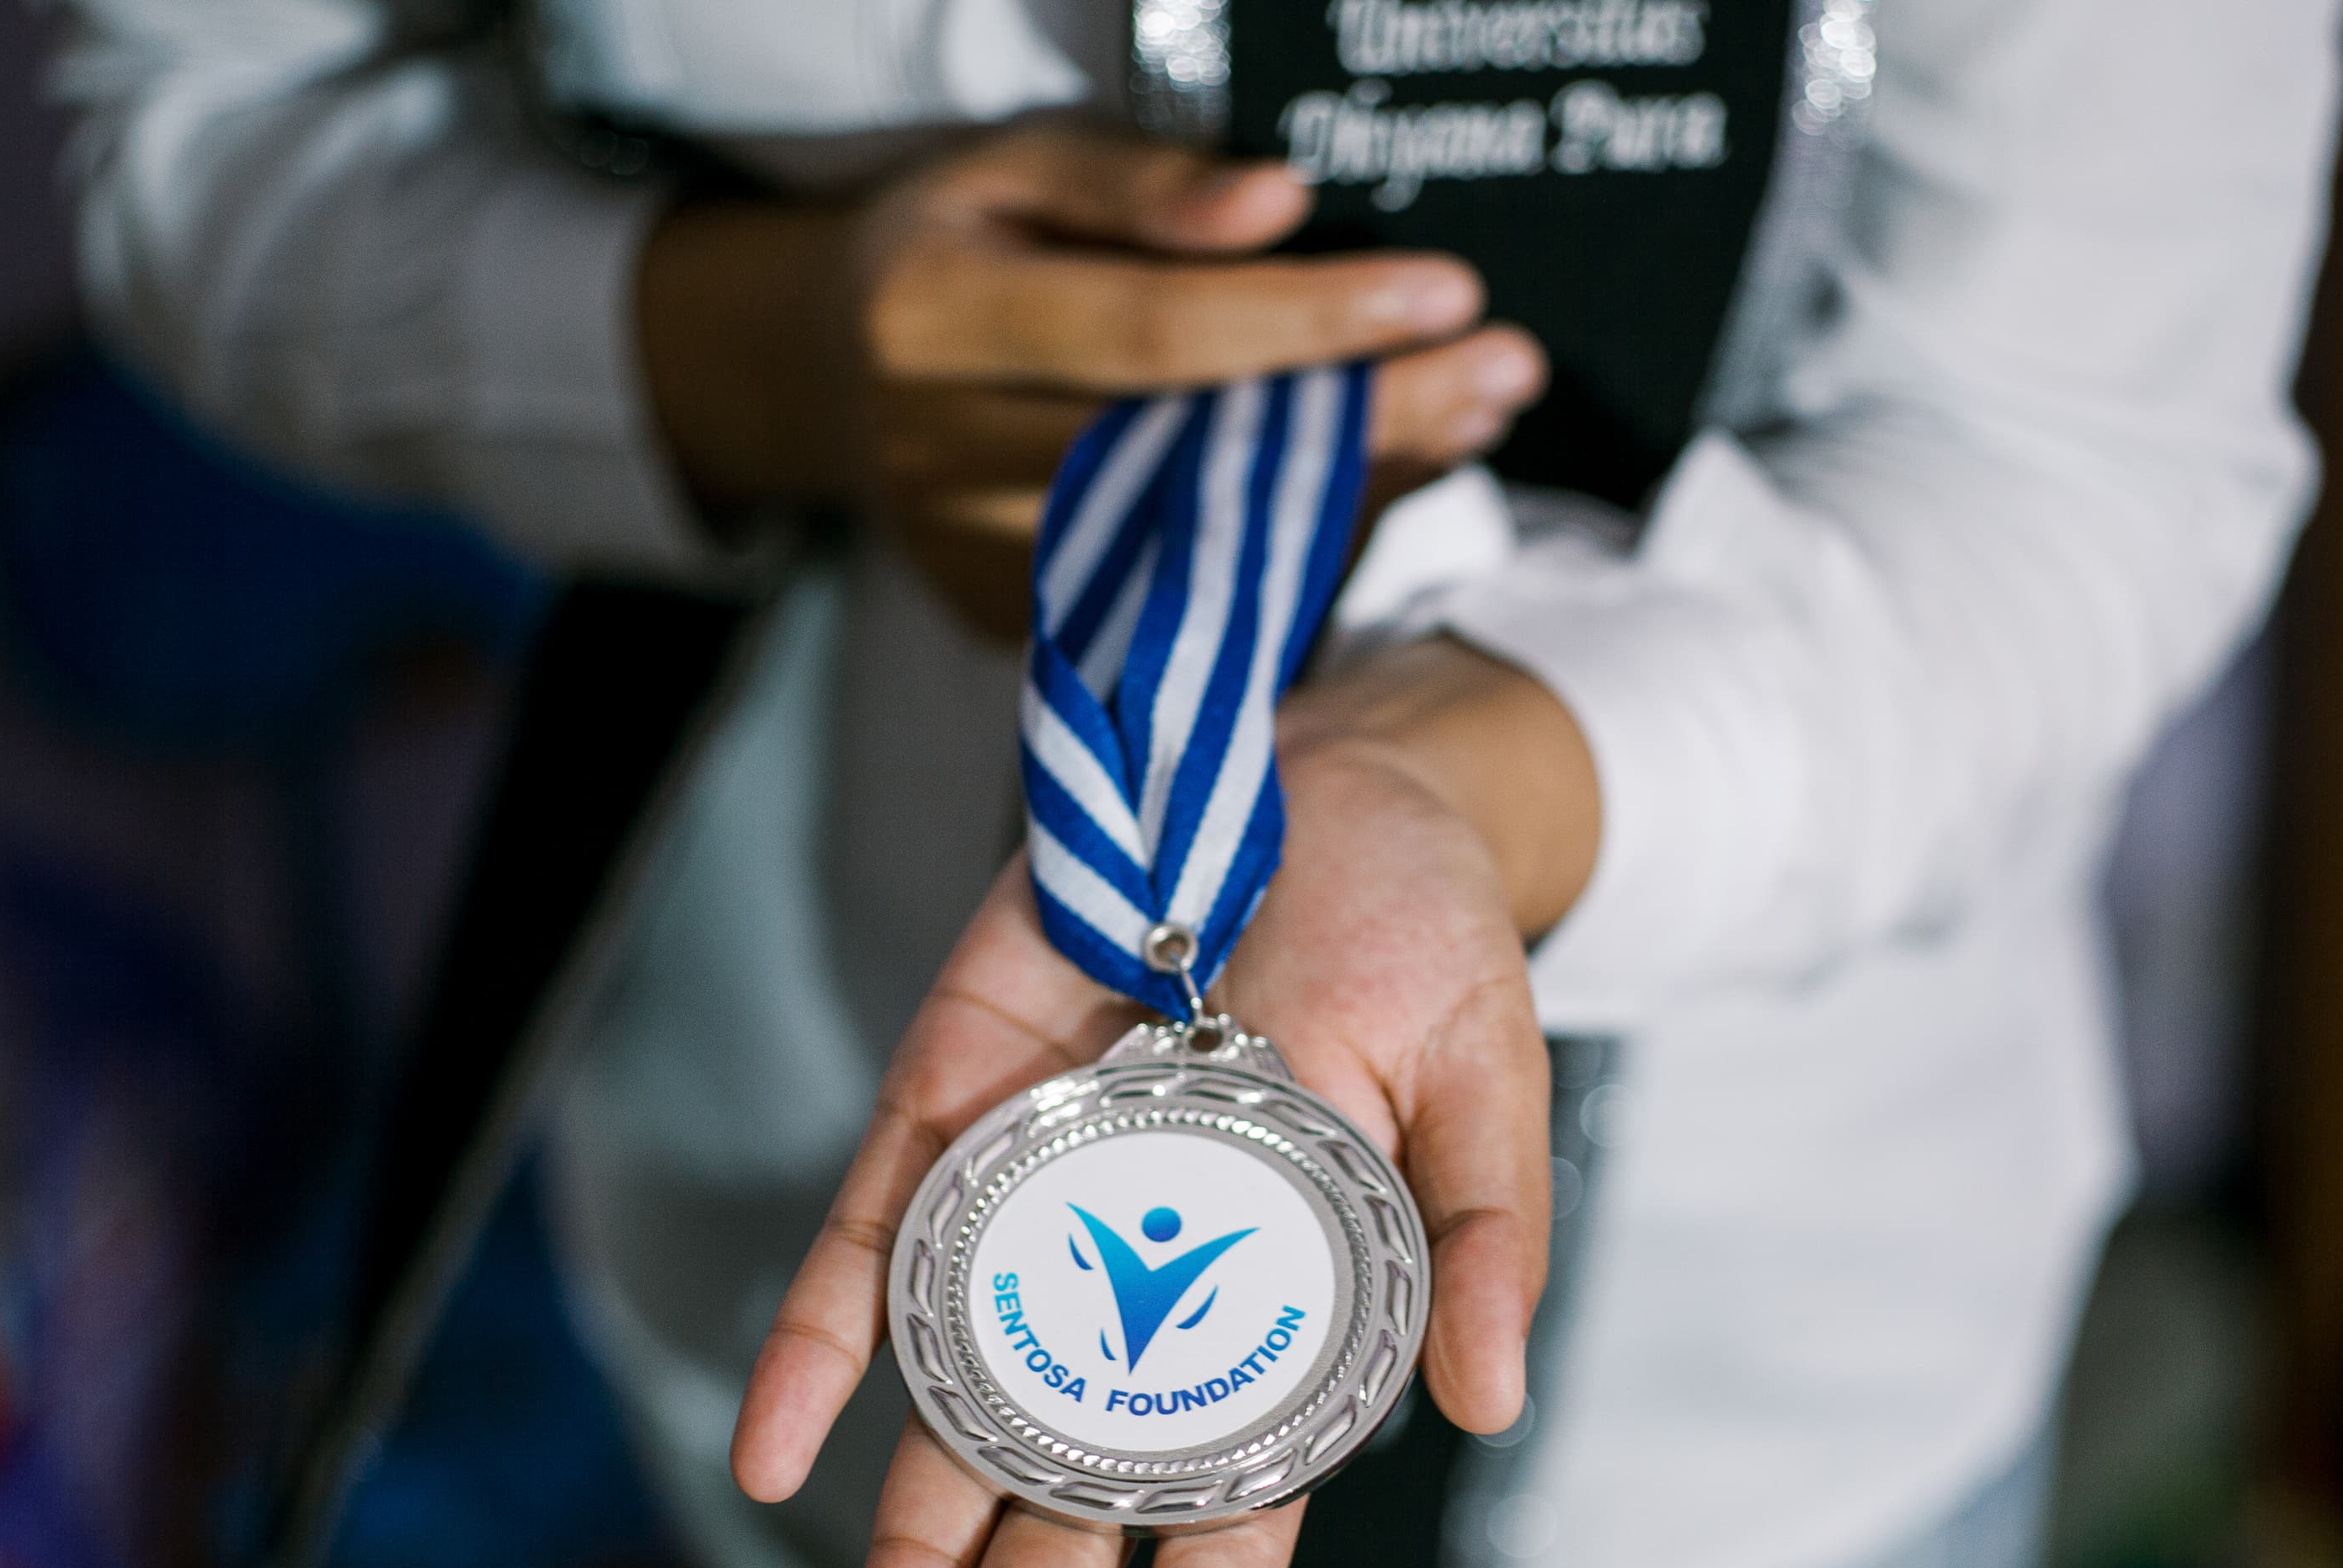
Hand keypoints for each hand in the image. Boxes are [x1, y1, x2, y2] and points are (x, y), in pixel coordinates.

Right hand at [636, 127, 1547, 633]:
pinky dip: (1294, 539)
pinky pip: (1189, 591)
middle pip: (1196, 456)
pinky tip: (1383, 474)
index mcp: (932, 319)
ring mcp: (976, 562)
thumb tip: (1281, 205)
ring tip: (1474, 409)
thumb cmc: (956, 244)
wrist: (837, 379)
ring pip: (1207, 545)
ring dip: (1359, 483)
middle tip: (1505, 368)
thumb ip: (1142, 183)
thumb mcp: (1020, 166)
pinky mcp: (1017, 627)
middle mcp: (943, 460)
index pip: (1153, 333)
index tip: (1444, 292)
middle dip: (1370, 414)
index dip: (1305, 320)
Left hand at [727, 644, 1590, 1567]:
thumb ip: (1477, 1240)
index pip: (1234, 1512)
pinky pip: (869, 1246)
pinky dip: (820, 1348)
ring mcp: (1040, 1206)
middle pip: (1073, 1492)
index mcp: (1284, 1311)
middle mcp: (1148, 1286)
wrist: (1318, 776)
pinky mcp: (951, 1107)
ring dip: (907, 1542)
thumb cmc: (1422, 937)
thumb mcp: (1486, 1075)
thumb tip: (1488, 1403)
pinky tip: (772, 1450)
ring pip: (955, 1407)